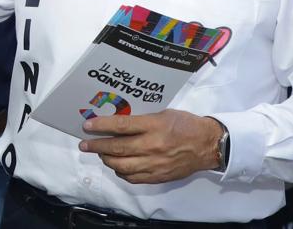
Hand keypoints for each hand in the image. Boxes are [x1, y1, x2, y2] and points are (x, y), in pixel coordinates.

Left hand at [79, 109, 221, 183]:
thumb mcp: (163, 114)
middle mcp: (153, 146)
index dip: (101, 126)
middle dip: (97, 147)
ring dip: (107, 160)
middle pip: (118, 149)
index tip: (87, 126)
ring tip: (101, 154)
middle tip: (84, 145)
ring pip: (122, 166)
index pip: (121, 126)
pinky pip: (134, 178)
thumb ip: (141, 120)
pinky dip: (121, 172)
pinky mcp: (159, 176)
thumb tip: (117, 124)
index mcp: (154, 126)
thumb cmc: (185, 124)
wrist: (207, 144)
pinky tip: (117, 166)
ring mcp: (155, 164)